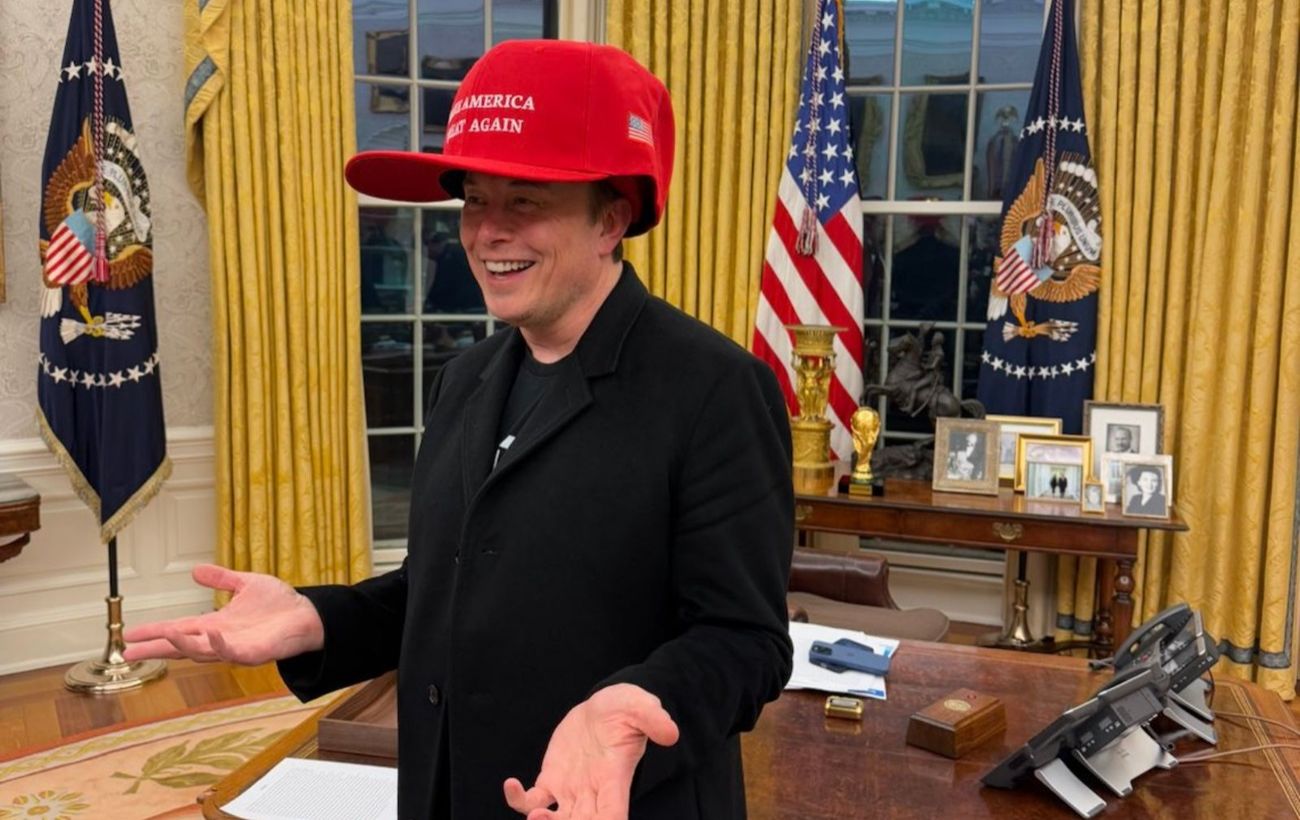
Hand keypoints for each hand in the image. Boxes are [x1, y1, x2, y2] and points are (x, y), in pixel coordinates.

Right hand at [122, 564, 323, 664]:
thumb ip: (221, 579)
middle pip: (181, 647)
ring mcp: (236, 648)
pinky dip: (220, 646)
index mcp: (216, 624)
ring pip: (202, 652)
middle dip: (157, 649)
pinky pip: (233, 653)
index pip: (178, 629)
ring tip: (165, 637)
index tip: (130, 635)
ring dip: (183, 645)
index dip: (155, 632)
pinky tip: (211, 634)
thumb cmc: (280, 604)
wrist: (310, 614)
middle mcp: (221, 639)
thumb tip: (195, 570)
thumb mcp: (246, 584)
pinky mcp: (254, 653)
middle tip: (128, 653)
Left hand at [503, 683, 678, 819]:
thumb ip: (653, 719)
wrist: (606, 706)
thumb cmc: (627, 708)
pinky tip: (511, 785)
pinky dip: (519, 801)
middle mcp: (593, 792)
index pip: (613, 815)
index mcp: (615, 779)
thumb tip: (671, 732)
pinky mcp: (551, 780)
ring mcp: (571, 790)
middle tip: (547, 819)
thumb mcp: (642, 706)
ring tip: (536, 814)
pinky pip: (532, 799)